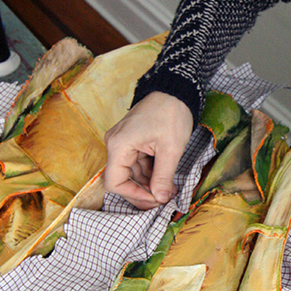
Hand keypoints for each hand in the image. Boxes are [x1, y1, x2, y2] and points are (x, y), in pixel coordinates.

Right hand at [104, 92, 193, 208]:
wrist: (175, 90)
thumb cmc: (171, 114)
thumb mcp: (170, 149)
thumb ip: (163, 176)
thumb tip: (160, 199)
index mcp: (119, 145)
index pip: (114, 182)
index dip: (134, 195)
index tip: (155, 199)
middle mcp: (116, 145)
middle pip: (123, 179)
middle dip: (144, 191)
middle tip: (164, 198)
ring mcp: (124, 143)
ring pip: (133, 173)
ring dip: (149, 184)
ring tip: (169, 190)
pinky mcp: (133, 142)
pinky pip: (138, 164)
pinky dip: (151, 173)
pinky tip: (166, 179)